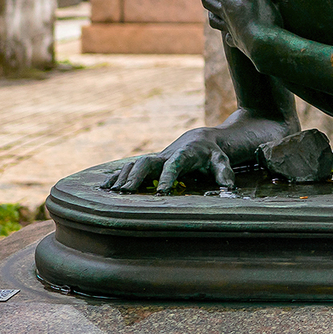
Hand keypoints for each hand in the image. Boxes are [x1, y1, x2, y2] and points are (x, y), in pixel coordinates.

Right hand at [104, 127, 239, 192]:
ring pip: (135, 164)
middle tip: (126, 193)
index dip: (167, 177)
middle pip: (146, 162)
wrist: (199, 140)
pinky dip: (116, 176)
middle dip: (136, 176)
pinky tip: (104, 187)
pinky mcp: (149, 164)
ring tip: (112, 193)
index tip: (161, 192)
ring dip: (122, 177)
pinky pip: (129, 168)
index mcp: (183, 155)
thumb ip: (224, 172)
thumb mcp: (221, 160)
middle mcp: (165, 156)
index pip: (173, 165)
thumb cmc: (211, 153)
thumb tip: (228, 187)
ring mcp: (155, 159)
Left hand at [202, 0, 278, 59]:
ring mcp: (230, 28)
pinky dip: (226, 32)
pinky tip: (228, 34)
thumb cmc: (262, 15)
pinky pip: (228, 36)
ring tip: (211, 5)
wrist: (265, 48)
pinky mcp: (239, 42)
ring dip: (210, 9)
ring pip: (213, 17)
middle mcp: (224, 13)